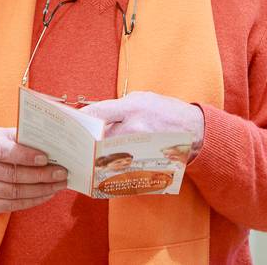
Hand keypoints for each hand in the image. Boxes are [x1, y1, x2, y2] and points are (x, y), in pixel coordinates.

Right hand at [0, 127, 67, 214]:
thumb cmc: (1, 146)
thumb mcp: (8, 135)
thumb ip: (25, 137)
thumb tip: (52, 143)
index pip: (4, 152)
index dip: (25, 156)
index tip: (45, 158)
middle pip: (12, 175)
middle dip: (40, 176)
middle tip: (61, 174)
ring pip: (14, 192)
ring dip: (41, 190)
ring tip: (59, 184)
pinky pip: (12, 205)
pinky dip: (33, 201)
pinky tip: (47, 194)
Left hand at [81, 92, 204, 162]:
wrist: (195, 131)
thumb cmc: (166, 111)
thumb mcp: (143, 98)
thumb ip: (119, 106)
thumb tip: (94, 115)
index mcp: (133, 107)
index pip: (99, 111)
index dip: (82, 118)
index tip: (71, 122)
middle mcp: (135, 127)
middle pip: (100, 137)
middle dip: (87, 140)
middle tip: (76, 143)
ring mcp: (140, 147)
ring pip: (109, 154)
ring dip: (97, 155)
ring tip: (87, 156)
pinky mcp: (145, 161)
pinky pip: (123, 166)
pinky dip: (113, 167)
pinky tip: (105, 167)